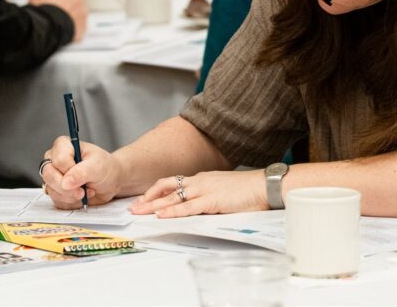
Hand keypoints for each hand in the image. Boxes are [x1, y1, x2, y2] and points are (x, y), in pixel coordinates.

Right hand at [30, 0, 86, 40]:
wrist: (48, 27)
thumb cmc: (42, 8)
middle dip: (68, 3)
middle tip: (57, 10)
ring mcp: (83, 12)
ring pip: (78, 13)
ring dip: (70, 16)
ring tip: (57, 21)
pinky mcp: (83, 26)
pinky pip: (79, 26)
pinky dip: (72, 28)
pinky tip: (62, 29)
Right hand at [40, 136, 122, 208]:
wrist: (111, 181)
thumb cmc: (105, 167)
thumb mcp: (97, 166)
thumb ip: (81, 172)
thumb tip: (66, 182)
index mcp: (64, 146)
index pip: (58, 160)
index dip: (70, 171)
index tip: (84, 176)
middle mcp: (55, 159)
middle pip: (49, 175)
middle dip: (67, 188)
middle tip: (82, 192)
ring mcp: (54, 176)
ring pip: (51, 190)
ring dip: (71, 196)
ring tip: (86, 192)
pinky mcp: (56, 190)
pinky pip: (57, 201)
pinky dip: (71, 203)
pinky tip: (81, 197)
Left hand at [129, 170, 265, 218]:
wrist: (264, 185)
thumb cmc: (248, 190)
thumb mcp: (223, 191)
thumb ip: (210, 199)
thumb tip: (201, 209)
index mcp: (202, 179)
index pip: (173, 183)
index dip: (156, 192)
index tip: (144, 200)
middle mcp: (199, 182)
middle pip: (166, 188)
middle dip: (148, 199)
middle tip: (133, 208)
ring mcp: (204, 190)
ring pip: (173, 198)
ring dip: (154, 206)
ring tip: (139, 213)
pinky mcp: (211, 200)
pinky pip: (188, 207)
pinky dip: (173, 212)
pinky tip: (161, 216)